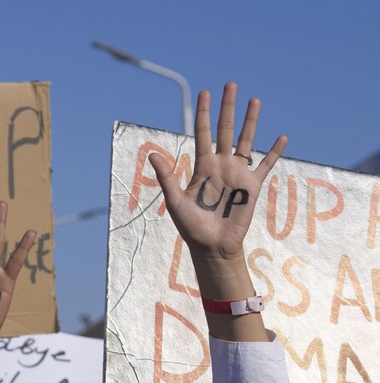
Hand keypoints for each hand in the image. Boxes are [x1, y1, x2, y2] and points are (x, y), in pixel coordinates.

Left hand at [149, 83, 283, 342]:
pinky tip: (281, 137)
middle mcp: (220, 165)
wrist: (212, 246)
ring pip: (245, 140)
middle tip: (230, 84)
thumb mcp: (175, 201)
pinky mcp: (252, 186)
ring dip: (250, 121)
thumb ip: (167, 177)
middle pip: (225, 130)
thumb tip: (152, 154)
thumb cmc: (191, 227)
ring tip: (254, 100)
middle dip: (227, 108)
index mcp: (202, 167)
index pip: (203, 134)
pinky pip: (266, 165)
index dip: (204, 114)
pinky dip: (274, 152)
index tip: (205, 93)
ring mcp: (238, 173)